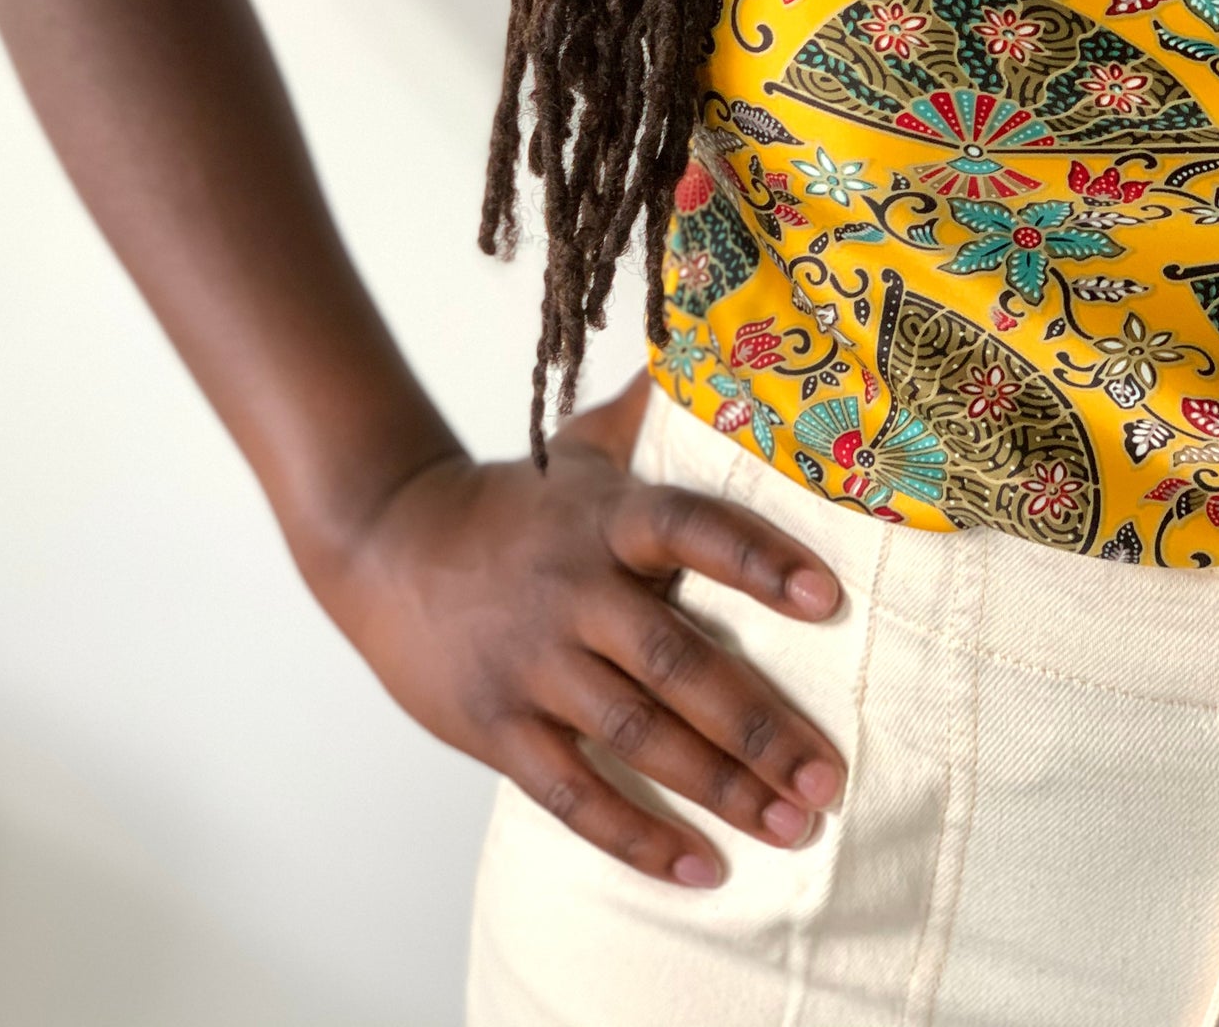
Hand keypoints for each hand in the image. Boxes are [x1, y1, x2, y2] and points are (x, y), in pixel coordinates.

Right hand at [310, 365, 846, 888]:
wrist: (385, 544)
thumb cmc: (510, 505)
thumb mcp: (579, 451)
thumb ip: (652, 413)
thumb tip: (718, 349)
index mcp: (604, 522)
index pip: (692, 530)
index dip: (759, 560)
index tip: (830, 600)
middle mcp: (574, 593)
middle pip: (679, 662)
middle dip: (762, 725)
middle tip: (833, 776)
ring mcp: (534, 665)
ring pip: (639, 736)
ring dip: (723, 787)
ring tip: (797, 826)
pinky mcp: (497, 725)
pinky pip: (573, 793)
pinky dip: (637, 835)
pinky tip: (701, 868)